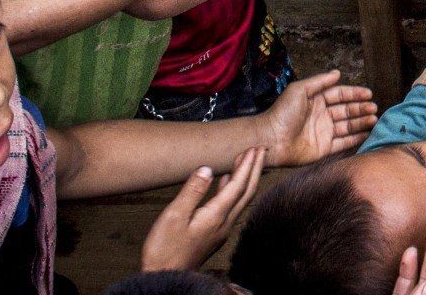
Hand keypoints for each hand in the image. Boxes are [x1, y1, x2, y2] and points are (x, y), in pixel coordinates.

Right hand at [139, 146, 264, 271]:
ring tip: (245, 160)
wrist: (166, 277)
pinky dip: (232, 190)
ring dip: (245, 178)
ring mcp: (220, 230)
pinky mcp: (214, 234)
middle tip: (260, 149)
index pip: (238, 185)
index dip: (247, 165)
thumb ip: (192, 191)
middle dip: (254, 169)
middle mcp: (224, 223)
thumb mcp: (174, 216)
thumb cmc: (165, 249)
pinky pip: (230, 206)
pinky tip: (224, 182)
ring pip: (240, 199)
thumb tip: (207, 169)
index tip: (255, 148)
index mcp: (216, 216)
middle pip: (246, 192)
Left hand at [256, 70, 378, 164]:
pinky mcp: (324, 149)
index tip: (369, 94)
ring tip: (374, 119)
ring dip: (361, 122)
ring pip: (347, 126)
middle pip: (346, 111)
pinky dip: (356, 138)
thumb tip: (338, 72)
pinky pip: (343, 143)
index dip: (354, 94)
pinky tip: (367, 133)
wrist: (271, 139)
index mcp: (316, 101)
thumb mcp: (299, 89)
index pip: (340, 95)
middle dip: (361, 108)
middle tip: (374, 108)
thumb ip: (320, 81)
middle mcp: (322, 116)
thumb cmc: (283, 112)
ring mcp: (324, 132)